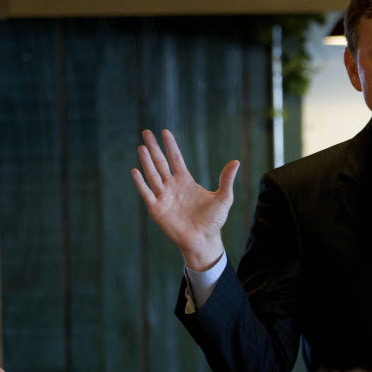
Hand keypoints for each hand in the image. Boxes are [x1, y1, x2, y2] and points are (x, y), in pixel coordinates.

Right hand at [131, 129, 239, 270]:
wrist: (204, 240)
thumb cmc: (213, 220)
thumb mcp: (223, 198)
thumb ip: (226, 180)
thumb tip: (236, 162)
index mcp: (186, 181)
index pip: (176, 159)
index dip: (171, 145)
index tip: (165, 132)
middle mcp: (172, 186)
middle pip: (161, 163)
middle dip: (154, 148)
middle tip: (146, 132)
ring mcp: (164, 197)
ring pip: (153, 175)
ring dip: (146, 161)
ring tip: (141, 147)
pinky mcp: (157, 209)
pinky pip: (147, 193)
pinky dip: (141, 183)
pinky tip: (135, 171)